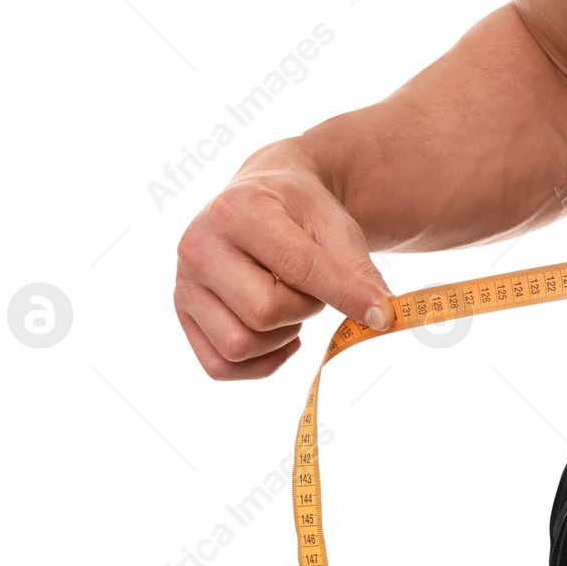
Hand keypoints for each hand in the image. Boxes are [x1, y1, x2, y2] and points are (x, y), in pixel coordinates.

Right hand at [173, 139, 394, 379]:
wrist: (262, 199)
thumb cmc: (301, 211)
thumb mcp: (335, 224)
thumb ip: (358, 270)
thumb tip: (384, 316)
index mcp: (238, 210)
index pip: (297, 267)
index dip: (344, 294)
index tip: (383, 315)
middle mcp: (198, 245)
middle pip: (264, 312)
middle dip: (305, 308)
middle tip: (312, 288)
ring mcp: (183, 282)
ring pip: (240, 344)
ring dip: (282, 335)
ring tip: (289, 300)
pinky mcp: (182, 313)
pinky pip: (220, 366)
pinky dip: (260, 363)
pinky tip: (278, 333)